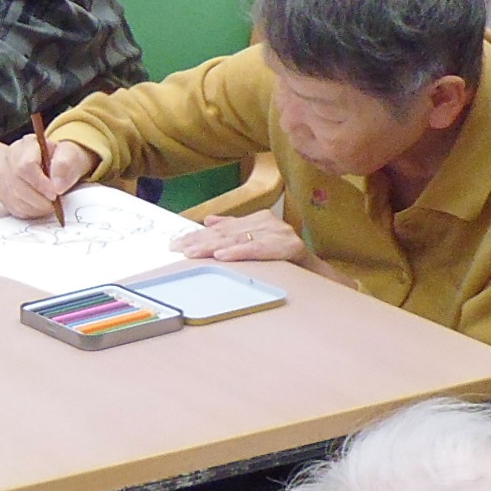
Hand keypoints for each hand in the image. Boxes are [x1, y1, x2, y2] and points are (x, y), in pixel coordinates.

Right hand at [0, 135, 97, 218]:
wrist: (55, 164)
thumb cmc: (62, 159)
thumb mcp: (71, 156)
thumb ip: (65, 165)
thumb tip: (57, 185)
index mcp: (27, 144)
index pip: (26, 166)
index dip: (40, 184)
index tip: (55, 194)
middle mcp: (9, 158)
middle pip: (17, 183)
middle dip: (38, 199)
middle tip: (53, 203)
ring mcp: (2, 175)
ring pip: (13, 197)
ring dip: (34, 207)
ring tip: (48, 205)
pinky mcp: (0, 190)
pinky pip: (11, 206)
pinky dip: (27, 211)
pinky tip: (38, 207)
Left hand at [172, 211, 305, 263]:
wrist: (314, 271)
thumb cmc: (283, 258)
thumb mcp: (255, 241)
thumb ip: (234, 230)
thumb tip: (209, 221)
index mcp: (258, 219)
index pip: (221, 228)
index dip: (196, 236)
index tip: (175, 244)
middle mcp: (268, 222)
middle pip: (226, 233)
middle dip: (198, 242)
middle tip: (178, 249)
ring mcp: (279, 233)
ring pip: (238, 240)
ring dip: (212, 247)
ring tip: (193, 252)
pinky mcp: (289, 246)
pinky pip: (257, 249)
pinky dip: (238, 252)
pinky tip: (221, 256)